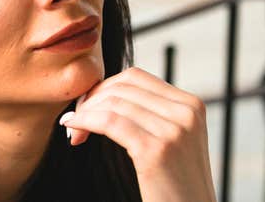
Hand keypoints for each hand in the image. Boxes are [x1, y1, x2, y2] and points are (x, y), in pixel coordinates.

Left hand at [60, 67, 216, 201]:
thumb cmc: (174, 187)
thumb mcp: (172, 142)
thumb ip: (151, 115)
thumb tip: (105, 93)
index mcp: (192, 105)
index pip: (135, 77)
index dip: (103, 88)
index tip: (86, 106)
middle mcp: (187, 112)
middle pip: (122, 87)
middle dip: (91, 99)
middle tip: (75, 119)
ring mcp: (174, 130)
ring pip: (113, 102)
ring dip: (85, 113)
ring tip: (73, 131)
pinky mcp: (157, 150)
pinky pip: (109, 122)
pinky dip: (85, 121)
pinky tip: (73, 129)